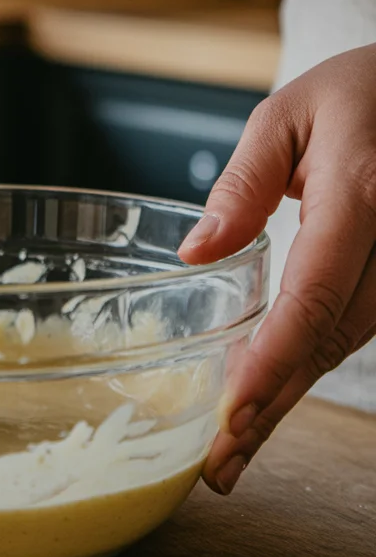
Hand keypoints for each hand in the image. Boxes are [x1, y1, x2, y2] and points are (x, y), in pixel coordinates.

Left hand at [180, 45, 375, 494]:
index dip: (276, 358)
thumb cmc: (356, 93)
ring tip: (236, 447)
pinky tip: (272, 395)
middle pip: (332, 337)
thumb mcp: (285, 116)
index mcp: (362, 194)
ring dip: (291, 396)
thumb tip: (197, 254)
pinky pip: (356, 327)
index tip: (235, 409)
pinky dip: (310, 364)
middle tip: (221, 463)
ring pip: (347, 343)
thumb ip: (242, 184)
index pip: (316, 293)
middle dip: (275, 403)